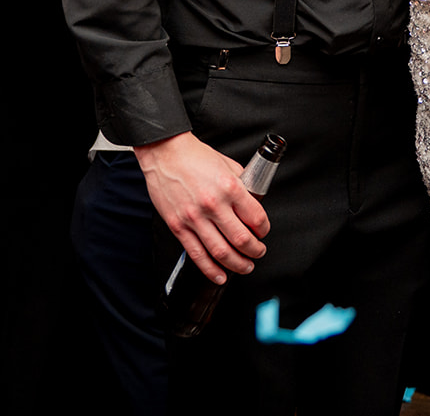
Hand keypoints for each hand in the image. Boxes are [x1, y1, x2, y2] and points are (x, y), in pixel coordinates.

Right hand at [135, 131, 269, 284]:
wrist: (165, 153)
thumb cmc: (194, 157)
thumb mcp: (228, 165)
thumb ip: (242, 185)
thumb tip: (254, 201)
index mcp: (230, 188)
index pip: (256, 219)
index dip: (264, 230)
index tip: (263, 232)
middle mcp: (213, 205)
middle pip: (242, 240)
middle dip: (255, 251)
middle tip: (258, 252)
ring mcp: (194, 218)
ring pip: (221, 252)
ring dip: (238, 264)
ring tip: (245, 266)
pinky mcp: (178, 226)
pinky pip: (197, 254)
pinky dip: (211, 270)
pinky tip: (220, 275)